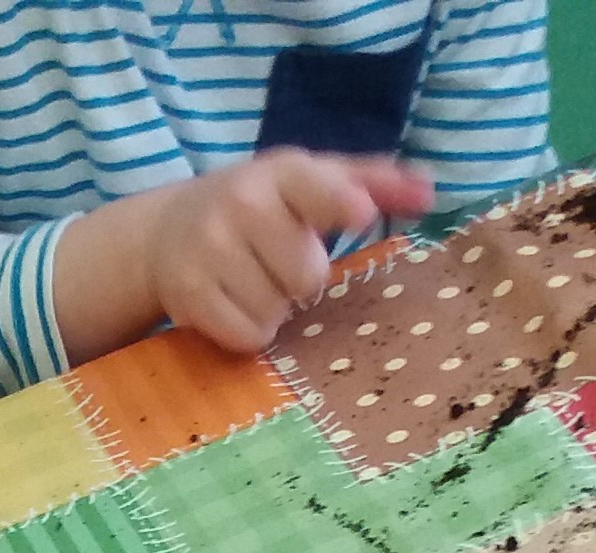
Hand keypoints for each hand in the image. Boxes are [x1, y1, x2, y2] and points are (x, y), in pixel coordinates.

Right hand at [63, 151, 434, 361]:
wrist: (166, 231)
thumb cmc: (259, 206)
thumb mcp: (310, 181)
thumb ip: (371, 183)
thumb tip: (429, 192)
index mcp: (282, 172)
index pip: (316, 189)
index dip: (340, 204)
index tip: (362, 214)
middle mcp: (241, 204)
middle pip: (306, 275)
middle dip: (300, 279)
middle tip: (278, 262)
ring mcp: (209, 249)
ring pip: (275, 312)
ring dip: (272, 309)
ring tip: (252, 282)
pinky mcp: (188, 294)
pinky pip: (246, 336)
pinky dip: (247, 332)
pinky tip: (234, 304)